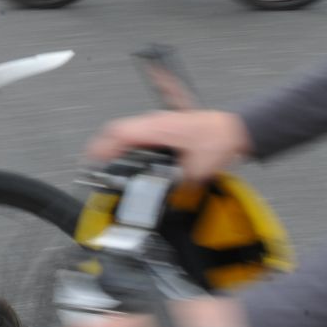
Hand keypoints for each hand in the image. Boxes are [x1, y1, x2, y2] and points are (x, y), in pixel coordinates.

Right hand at [85, 110, 250, 184]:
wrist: (233, 129)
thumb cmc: (218, 140)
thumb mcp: (198, 169)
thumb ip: (179, 186)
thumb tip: (168, 203)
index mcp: (158, 129)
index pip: (121, 133)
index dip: (102, 147)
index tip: (92, 160)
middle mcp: (155, 123)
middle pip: (118, 131)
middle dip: (102, 147)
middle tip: (92, 164)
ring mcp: (159, 124)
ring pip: (127, 131)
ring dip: (114, 145)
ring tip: (105, 162)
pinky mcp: (164, 128)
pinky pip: (138, 134)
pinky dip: (127, 145)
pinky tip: (129, 158)